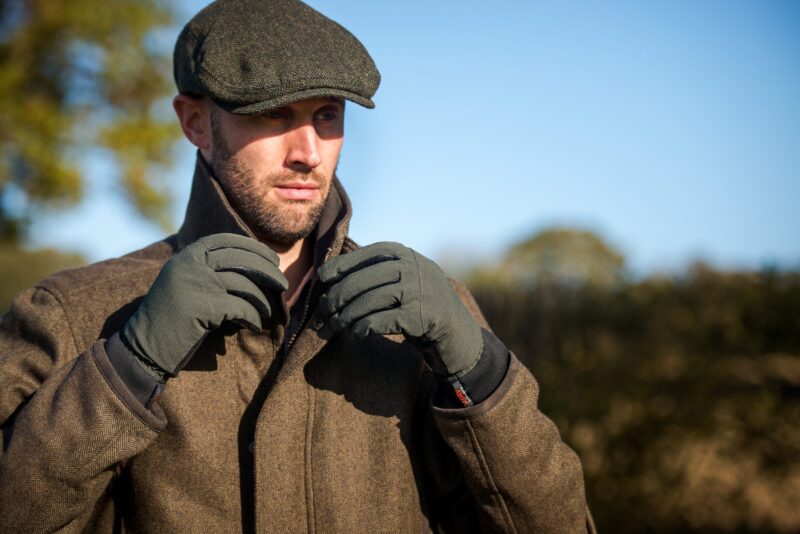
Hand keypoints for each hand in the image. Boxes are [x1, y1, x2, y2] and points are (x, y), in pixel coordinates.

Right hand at [120, 233, 288, 379]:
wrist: (143, 348)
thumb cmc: (170, 319)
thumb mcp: (185, 284)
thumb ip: (208, 270)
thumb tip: (254, 265)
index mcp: (186, 256)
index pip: (227, 241)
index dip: (254, 248)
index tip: (271, 259)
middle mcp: (191, 264)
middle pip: (242, 258)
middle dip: (268, 270)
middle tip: (283, 284)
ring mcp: (198, 284)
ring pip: (246, 284)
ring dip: (264, 300)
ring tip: (271, 312)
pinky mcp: (204, 307)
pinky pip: (242, 308)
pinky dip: (254, 319)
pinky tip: (256, 327)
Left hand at [318, 242, 482, 376]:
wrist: (457, 334)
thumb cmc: (420, 306)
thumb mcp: (404, 279)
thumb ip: (378, 271)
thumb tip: (326, 274)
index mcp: (405, 254)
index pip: (363, 256)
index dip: (339, 266)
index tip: (321, 279)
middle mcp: (412, 267)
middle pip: (360, 281)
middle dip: (335, 298)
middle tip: (321, 314)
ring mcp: (418, 291)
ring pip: (366, 302)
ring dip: (343, 318)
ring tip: (331, 328)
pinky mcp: (421, 316)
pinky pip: (379, 321)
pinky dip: (362, 328)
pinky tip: (356, 333)